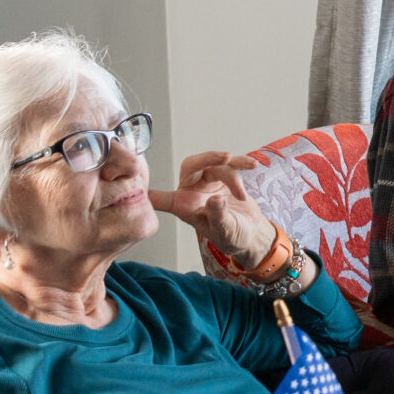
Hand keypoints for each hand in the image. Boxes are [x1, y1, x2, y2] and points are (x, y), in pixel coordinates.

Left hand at [149, 150, 277, 269]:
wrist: (253, 234)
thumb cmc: (233, 237)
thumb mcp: (225, 231)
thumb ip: (218, 216)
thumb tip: (215, 200)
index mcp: (184, 206)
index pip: (163, 198)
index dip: (152, 193)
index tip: (140, 188)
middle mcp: (192, 191)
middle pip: (191, 166)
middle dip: (208, 158)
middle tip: (226, 157)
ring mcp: (208, 182)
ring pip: (216, 165)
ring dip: (233, 175)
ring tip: (242, 195)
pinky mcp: (224, 177)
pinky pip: (230, 163)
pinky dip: (241, 163)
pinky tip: (252, 165)